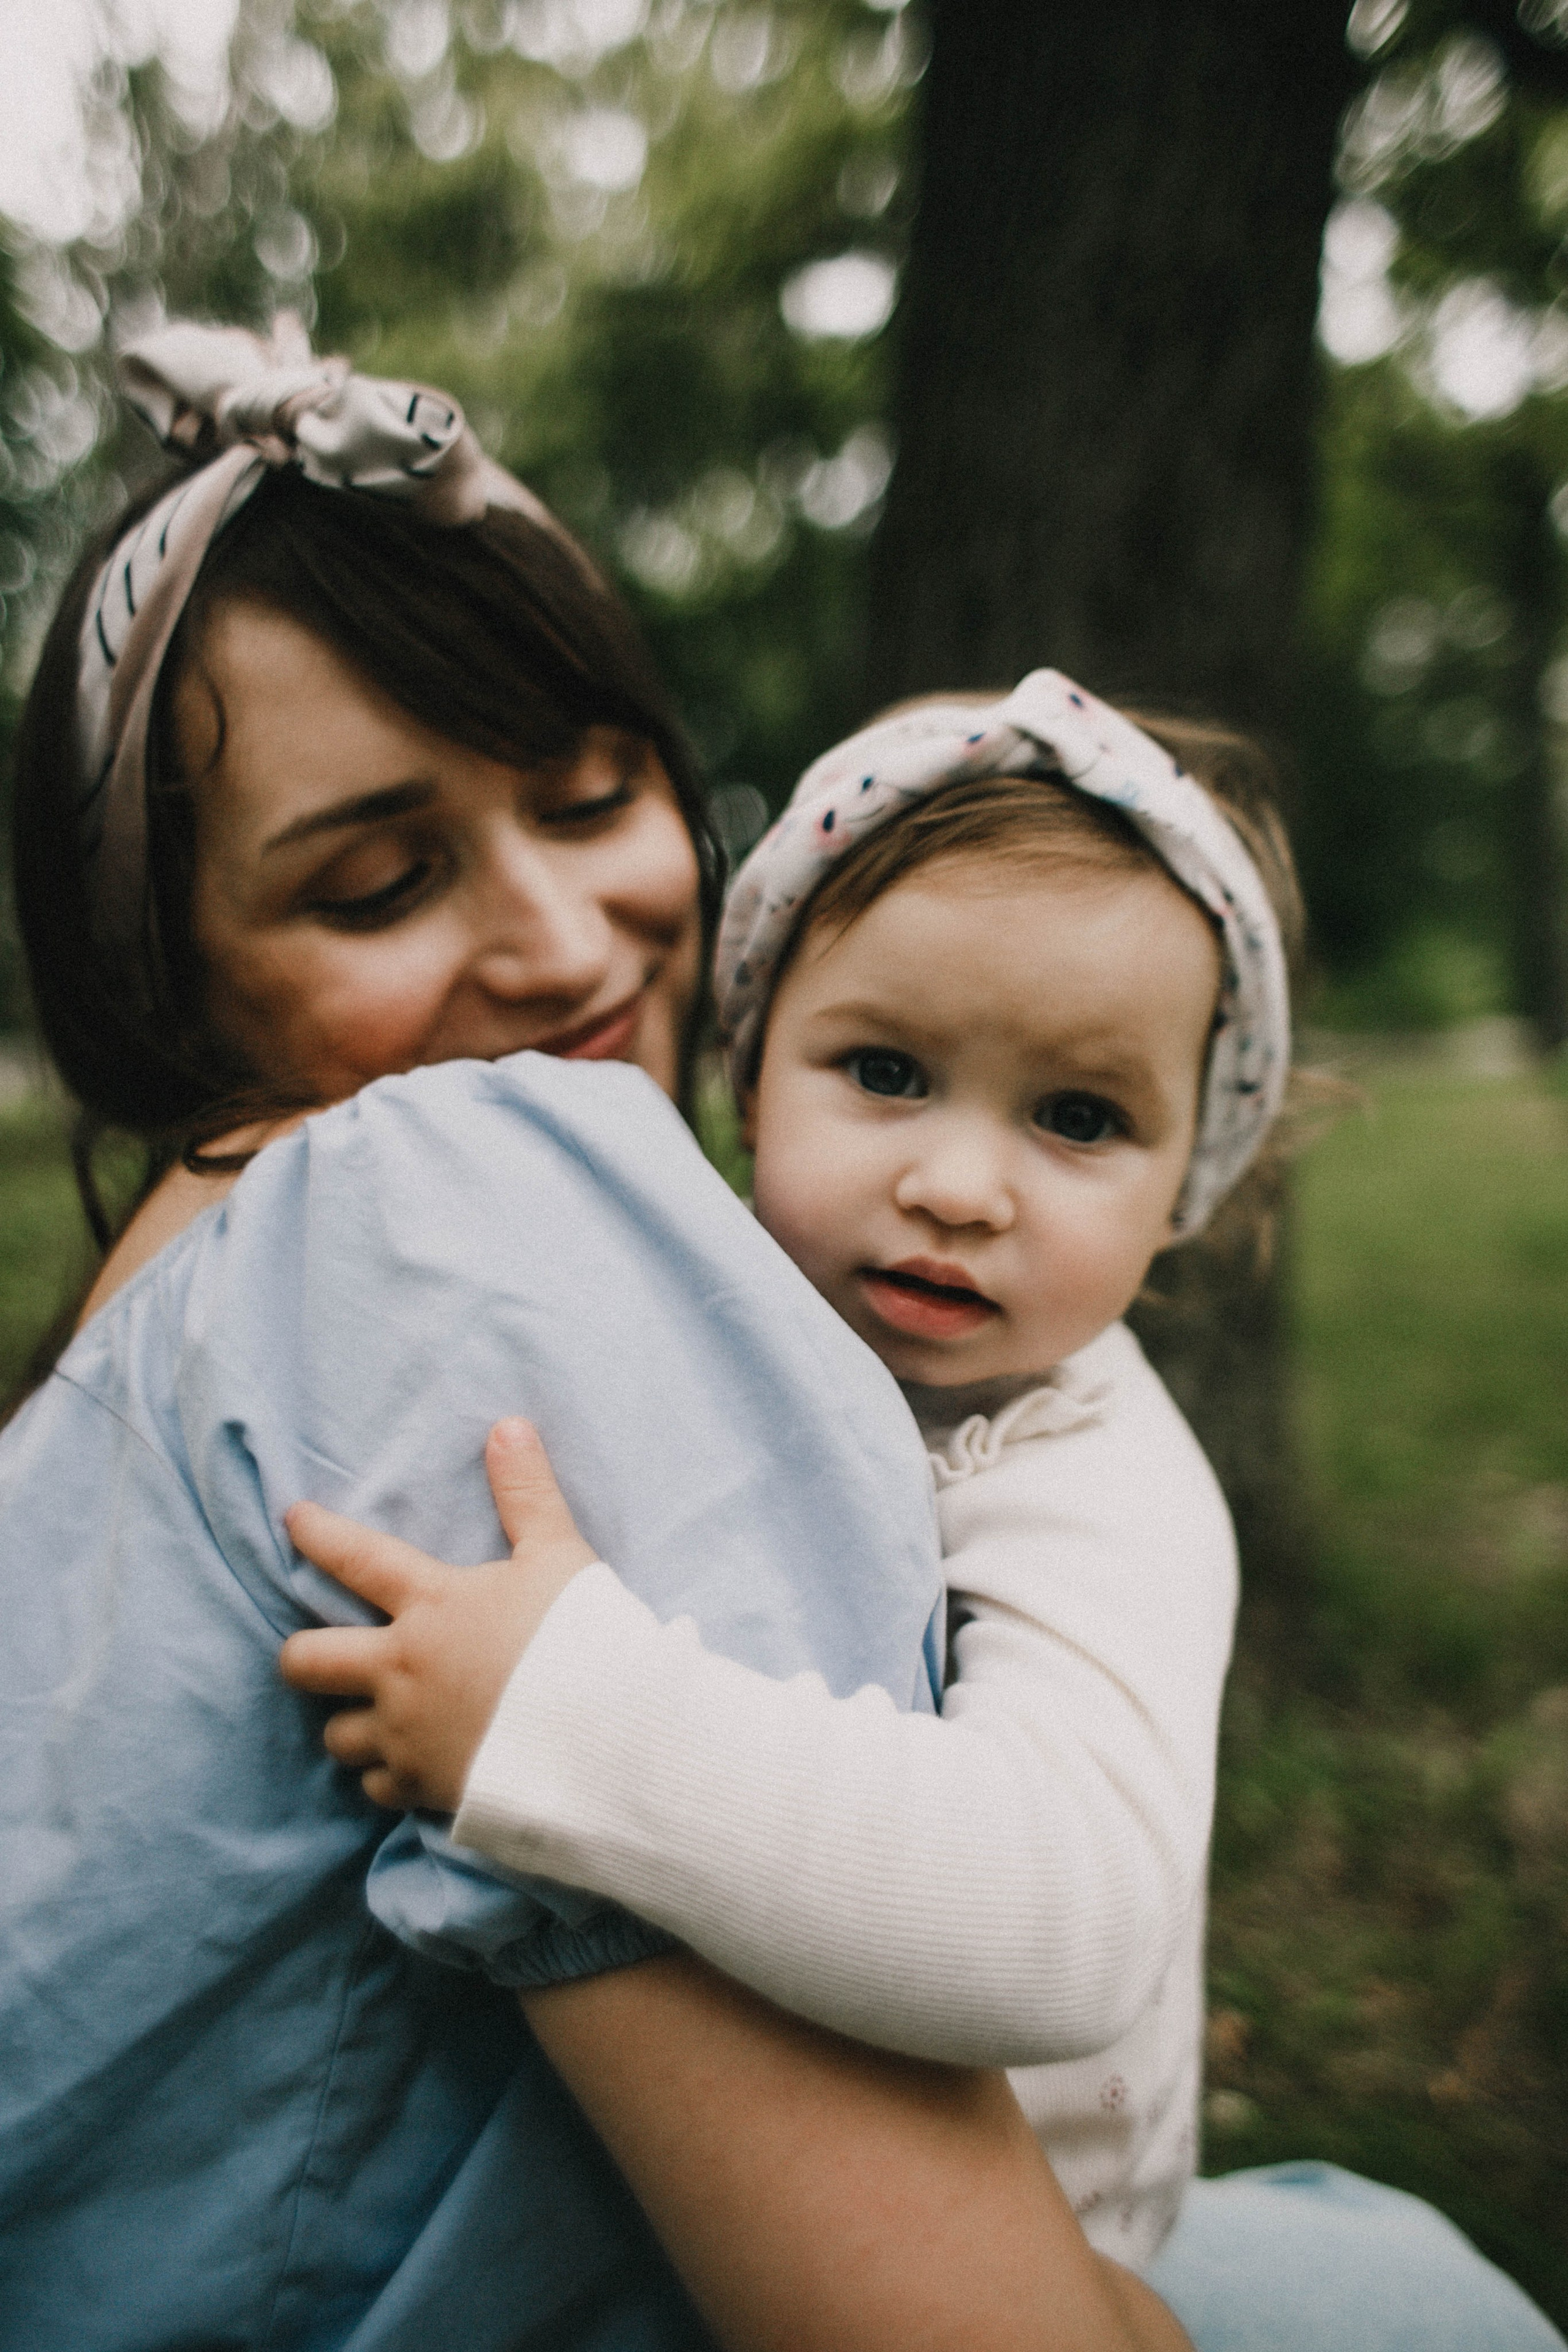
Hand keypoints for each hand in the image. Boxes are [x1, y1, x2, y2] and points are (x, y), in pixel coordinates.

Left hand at [278, 1418, 596, 1810]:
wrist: (605, 1736)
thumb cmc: (583, 1638)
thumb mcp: (560, 1555)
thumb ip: (527, 1493)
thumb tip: (508, 1425)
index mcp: (431, 1606)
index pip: (356, 1558)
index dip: (317, 1534)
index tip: (292, 1521)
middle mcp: (402, 1670)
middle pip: (307, 1662)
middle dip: (299, 1654)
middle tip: (313, 1650)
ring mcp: (407, 1734)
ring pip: (336, 1734)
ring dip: (349, 1722)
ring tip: (372, 1715)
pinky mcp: (423, 1786)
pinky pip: (376, 1787)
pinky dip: (386, 1776)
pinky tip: (409, 1764)